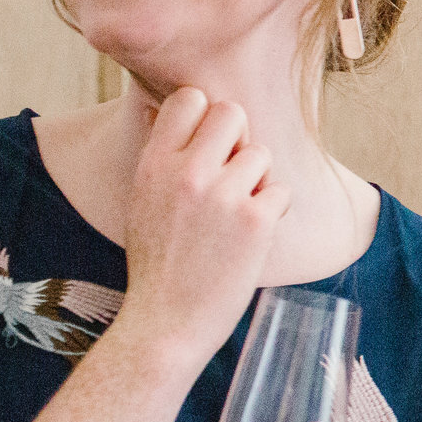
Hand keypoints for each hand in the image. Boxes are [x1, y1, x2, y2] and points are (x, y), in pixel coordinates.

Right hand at [118, 90, 288, 366]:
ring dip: (257, 180)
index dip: (206, 115)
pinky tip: (251, 234)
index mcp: (153, 164)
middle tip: (232, 173)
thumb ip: (157, 154)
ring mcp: (223, 196)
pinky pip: (281, 190)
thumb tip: (155, 103)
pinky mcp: (255, 221)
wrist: (166, 321)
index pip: (191, 99)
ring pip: (262, 154)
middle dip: (239, 138)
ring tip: (235, 213)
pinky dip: (272, 210)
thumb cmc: (157, 261)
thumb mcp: (140, 199)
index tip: (209, 143)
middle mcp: (187, 173)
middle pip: (233, 112)